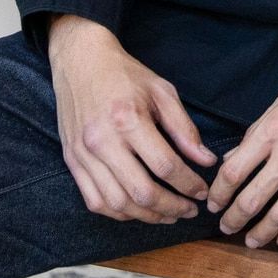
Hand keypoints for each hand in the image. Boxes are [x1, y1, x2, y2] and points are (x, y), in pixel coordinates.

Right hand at [46, 13, 217, 224]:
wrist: (80, 61)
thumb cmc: (124, 74)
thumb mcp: (162, 92)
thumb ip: (184, 129)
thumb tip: (206, 161)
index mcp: (128, 119)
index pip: (165, 166)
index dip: (189, 184)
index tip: (202, 191)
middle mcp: (102, 141)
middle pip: (141, 192)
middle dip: (172, 208)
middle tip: (189, 210)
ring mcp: (83, 154)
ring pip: (117, 203)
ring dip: (147, 216)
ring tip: (168, 214)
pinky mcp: (72, 161)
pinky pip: (95, 201)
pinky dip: (119, 213)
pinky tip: (137, 209)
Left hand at [207, 49, 277, 248]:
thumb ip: (257, 132)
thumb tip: (232, 157)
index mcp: (272, 131)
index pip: (233, 171)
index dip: (218, 193)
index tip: (214, 203)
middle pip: (252, 199)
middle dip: (233, 219)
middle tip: (226, 227)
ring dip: (261, 233)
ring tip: (251, 240)